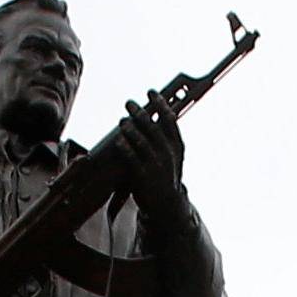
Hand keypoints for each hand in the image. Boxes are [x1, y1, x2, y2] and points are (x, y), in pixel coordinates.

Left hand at [114, 90, 185, 218]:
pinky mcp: (144, 176)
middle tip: (129, 103)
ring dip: (131, 129)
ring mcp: (157, 165)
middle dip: (141, 113)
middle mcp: (168, 153)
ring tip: (122, 120)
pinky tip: (118, 140)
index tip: (152, 92)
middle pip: (154, 128)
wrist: (166, 204)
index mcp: (177, 146)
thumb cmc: (166, 177)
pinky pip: (133, 159)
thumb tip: (157, 116)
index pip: (170, 120)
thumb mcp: (172, 156)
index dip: (161, 104)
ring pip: (143, 142)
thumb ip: (165, 139)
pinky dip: (126, 148)